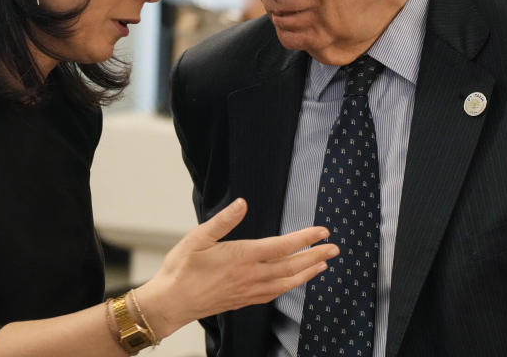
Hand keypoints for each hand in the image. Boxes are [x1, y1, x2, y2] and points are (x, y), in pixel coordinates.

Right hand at [134, 198, 337, 339]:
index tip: (322, 231)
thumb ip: (223, 220)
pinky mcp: (245, 300)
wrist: (172, 302)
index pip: (283, 246)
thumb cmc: (182, 268)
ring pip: (288, 282)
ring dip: (308, 272)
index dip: (306, 238)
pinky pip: (275, 293)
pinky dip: (291, 286)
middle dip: (316, 256)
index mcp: (242, 256)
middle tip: (334, 248)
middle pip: (292, 265)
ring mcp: (250, 290)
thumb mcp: (198, 237)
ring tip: (323, 265)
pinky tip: (294, 282)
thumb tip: (242, 203)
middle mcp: (251, 275)